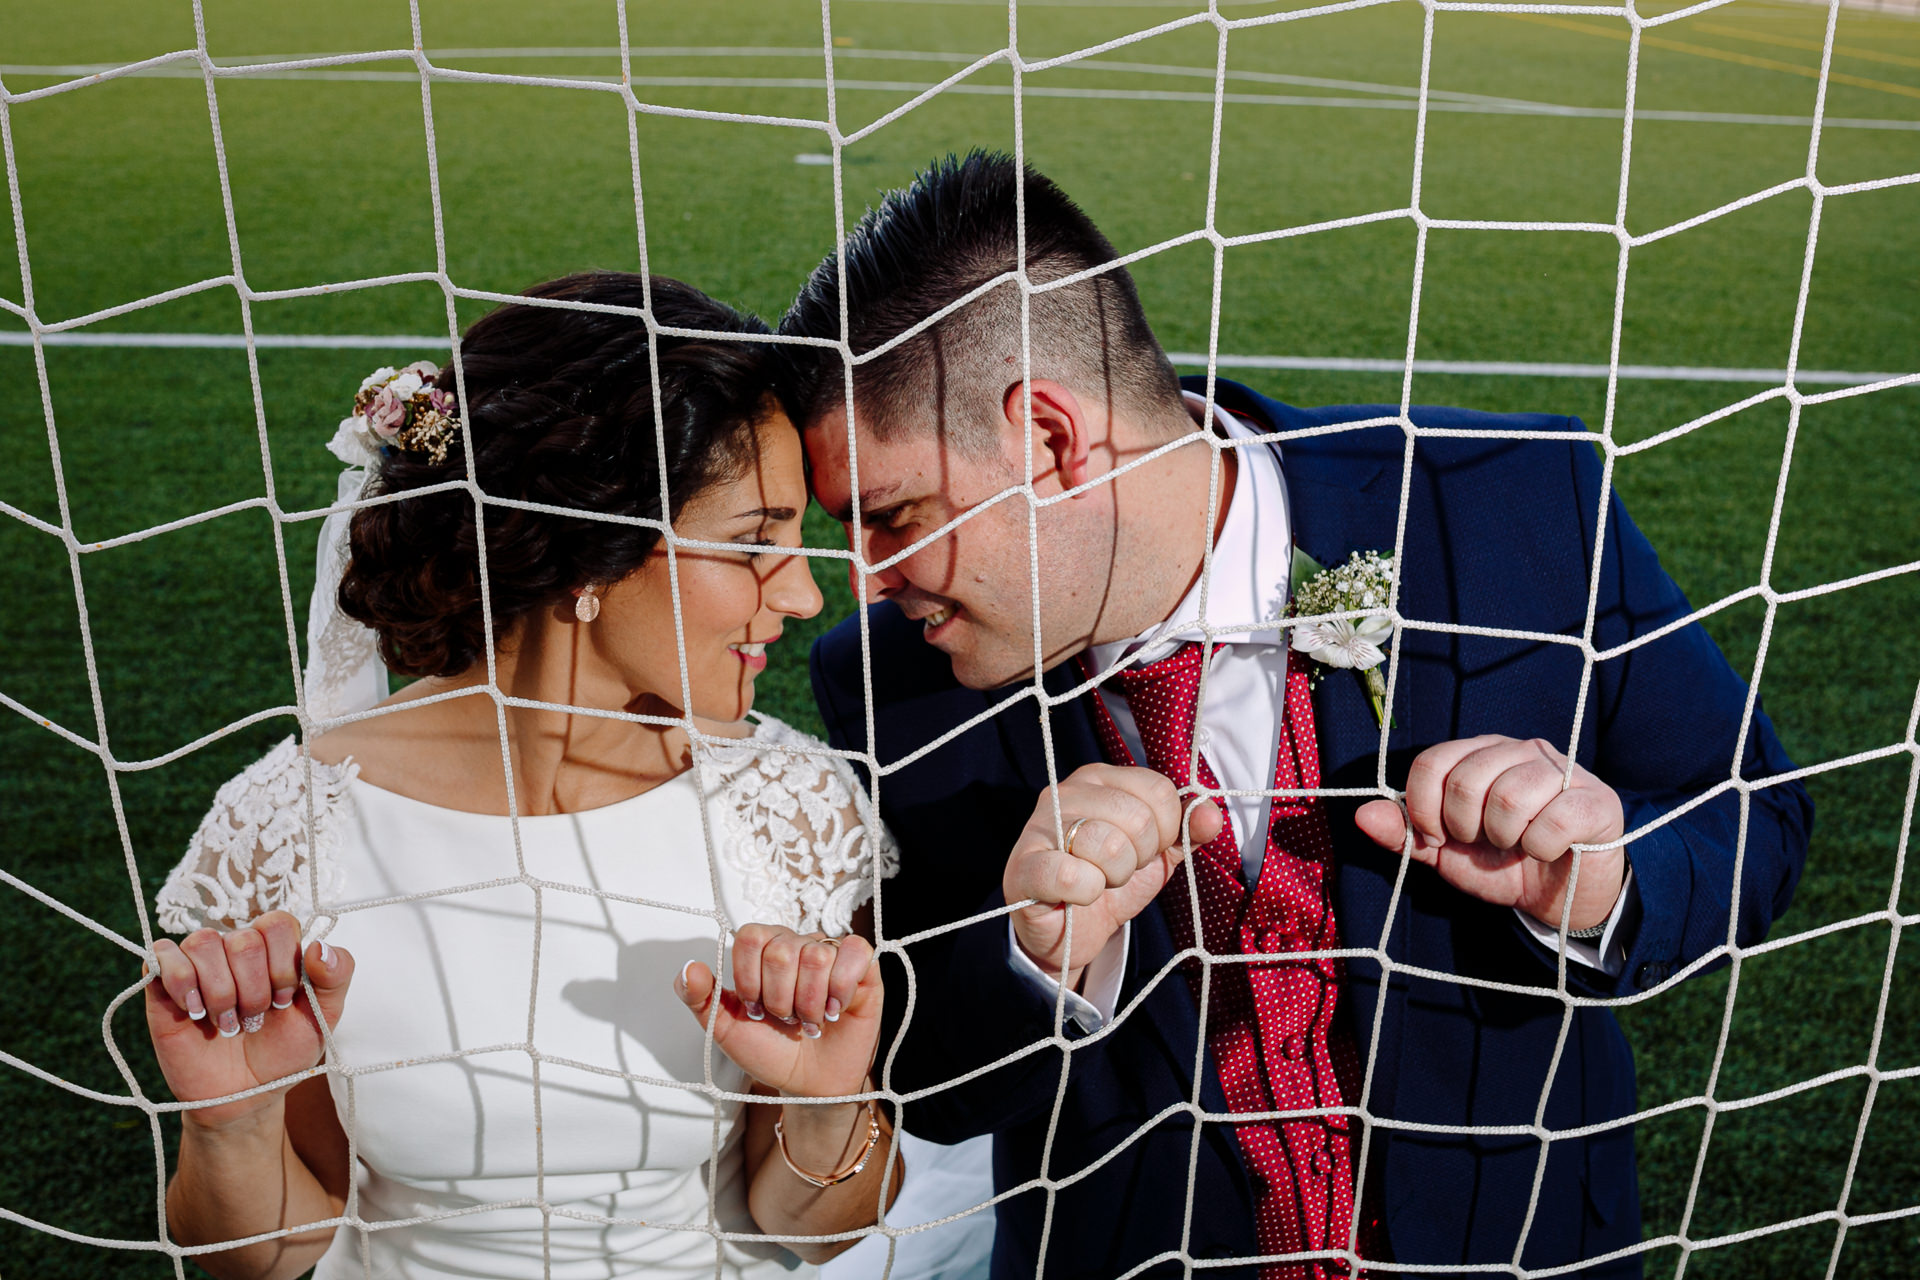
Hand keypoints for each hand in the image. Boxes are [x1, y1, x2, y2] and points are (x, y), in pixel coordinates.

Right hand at [144, 911, 353, 1127]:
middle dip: (254, 989)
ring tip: (225, 1022)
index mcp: (275, 948)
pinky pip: (162, 955)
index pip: (278, 924)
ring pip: (204, 942)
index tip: (283, 1002)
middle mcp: (235, 948)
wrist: (243, 1095)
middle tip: (253, 1019)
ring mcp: (199, 963)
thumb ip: (335, 977)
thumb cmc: (284, 1052)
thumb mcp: (322, 1018)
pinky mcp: (163, 983)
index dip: (282, 964)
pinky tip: (194, 1011)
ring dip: (219, 991)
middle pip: (243, 939)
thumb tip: (319, 946)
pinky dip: (181, 981)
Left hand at [673, 925, 879, 1099]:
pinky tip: (836, 1010)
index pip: (750, 938)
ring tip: (811, 1021)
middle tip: (787, 1019)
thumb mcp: (725, 1029)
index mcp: (762, 950)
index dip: (750, 979)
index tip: (755, 1008)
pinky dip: (841, 989)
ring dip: (810, 1003)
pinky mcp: (862, 965)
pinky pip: (854, 953)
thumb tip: (689, 968)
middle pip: (782, 951)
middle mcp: (797, 943)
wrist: (809, 1083)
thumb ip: (700, 998)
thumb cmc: (769, 1050)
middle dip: (781, 999)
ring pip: (817, 956)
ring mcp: (830, 953)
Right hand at [1003, 763, 1225, 989]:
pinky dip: (1086, 893)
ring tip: (1096, 881)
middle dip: (1139, 858)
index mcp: (1100, 779)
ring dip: (1113, 878)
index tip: (1145, 850)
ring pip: (1110, 846)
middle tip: (1117, 870)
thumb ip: (1186, 832)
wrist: (1065, 930)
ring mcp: (1040, 827)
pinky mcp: (1024, 867)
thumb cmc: (1107, 881)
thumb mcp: (1155, 855)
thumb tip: (1212, 814)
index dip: (1165, 831)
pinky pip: (1073, 876)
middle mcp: (1067, 792)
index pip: (1158, 790)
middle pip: (1138, 817)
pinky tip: (1075, 895)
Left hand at [1355, 735, 1626, 931]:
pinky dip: (1540, 847)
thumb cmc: (1503, 866)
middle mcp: (1520, 751)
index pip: (1432, 762)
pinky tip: (1546, 851)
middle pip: (1467, 780)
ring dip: (1503, 837)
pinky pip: (1553, 820)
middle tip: (1482, 843)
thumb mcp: (1446, 853)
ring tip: (1515, 845)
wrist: (1563, 898)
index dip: (1423, 807)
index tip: (1435, 837)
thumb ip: (1406, 833)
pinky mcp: (1595, 800)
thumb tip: (1361, 814)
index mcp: (1480, 754)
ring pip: (1509, 797)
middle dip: (1463, 827)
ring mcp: (1562, 771)